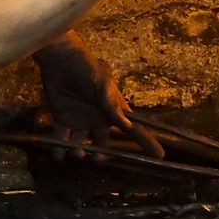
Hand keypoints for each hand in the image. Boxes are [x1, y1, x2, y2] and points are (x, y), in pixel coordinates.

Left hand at [33, 34, 162, 158]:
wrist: (61, 60)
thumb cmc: (88, 69)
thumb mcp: (104, 85)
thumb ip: (113, 106)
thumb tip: (127, 126)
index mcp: (114, 112)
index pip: (133, 129)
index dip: (146, 142)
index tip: (160, 155)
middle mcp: (98, 120)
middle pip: (103, 145)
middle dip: (101, 156)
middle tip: (97, 158)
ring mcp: (80, 122)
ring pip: (81, 145)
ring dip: (78, 153)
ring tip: (75, 153)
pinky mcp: (62, 121)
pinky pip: (61, 139)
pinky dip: (59, 149)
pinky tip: (58, 154)